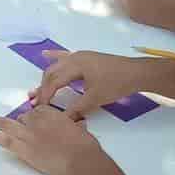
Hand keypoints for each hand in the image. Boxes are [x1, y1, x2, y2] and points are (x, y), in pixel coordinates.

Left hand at [0, 104, 105, 174]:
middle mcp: (37, 120)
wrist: (81, 160)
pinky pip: (4, 140)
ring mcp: (28, 134)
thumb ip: (74, 125)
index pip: (35, 112)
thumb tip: (78, 125)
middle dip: (16, 122)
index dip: (32, 117)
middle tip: (6, 122)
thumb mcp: (80, 129)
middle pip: (21, 118)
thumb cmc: (84, 146)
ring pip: (7, 125)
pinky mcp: (24, 149)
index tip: (30, 120)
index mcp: (51, 113)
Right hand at [32, 50, 148, 119]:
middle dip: (43, 87)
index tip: (39, 107)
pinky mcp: (86, 58)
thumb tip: (62, 120)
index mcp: (75, 65)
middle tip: (37, 102)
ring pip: (57, 66)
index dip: (45, 95)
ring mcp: (80, 56)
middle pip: (52, 72)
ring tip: (40, 89)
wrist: (136, 73)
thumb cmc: (116, 84)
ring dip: (47, 78)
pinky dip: (54, 57)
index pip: (54, 81)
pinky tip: (44, 54)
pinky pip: (66, 56)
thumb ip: (76, 109)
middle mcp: (75, 57)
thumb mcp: (95, 99)